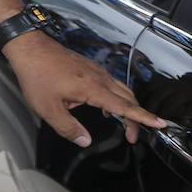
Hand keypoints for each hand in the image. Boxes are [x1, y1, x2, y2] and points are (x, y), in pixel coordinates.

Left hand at [3, 30, 166, 145]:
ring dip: (128, 108)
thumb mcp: (48, 109)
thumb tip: (84, 141)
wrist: (32, 49)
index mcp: (93, 89)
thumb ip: (68, 127)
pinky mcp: (92, 69)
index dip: (143, 117)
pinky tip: (106, 108)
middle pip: (128, 99)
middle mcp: (100, 79)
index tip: (159, 123)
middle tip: (133, 136)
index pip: (124, 106)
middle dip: (136, 118)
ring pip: (123, 90)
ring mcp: (98, 72)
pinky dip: (117, 98)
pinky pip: (113, 84)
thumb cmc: (38, 76)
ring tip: (126, 124)